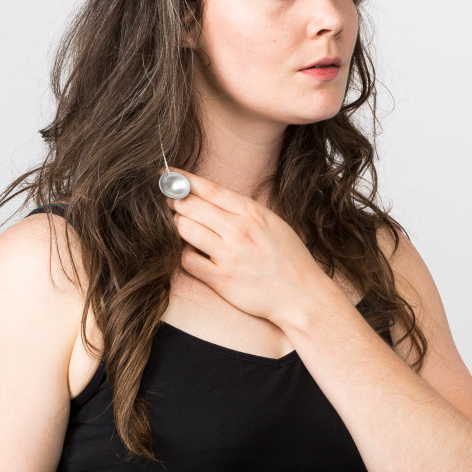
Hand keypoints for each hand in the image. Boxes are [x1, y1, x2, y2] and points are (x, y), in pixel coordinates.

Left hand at [164, 170, 336, 327]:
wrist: (302, 296)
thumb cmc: (290, 260)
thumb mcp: (274, 224)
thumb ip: (245, 211)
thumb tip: (211, 199)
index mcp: (254, 213)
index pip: (210, 189)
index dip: (184, 180)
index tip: (169, 176)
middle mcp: (239, 230)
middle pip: (191, 206)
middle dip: (176, 202)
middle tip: (172, 204)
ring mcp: (229, 255)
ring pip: (184, 229)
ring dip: (179, 228)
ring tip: (186, 231)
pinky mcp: (220, 279)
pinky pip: (187, 259)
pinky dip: (186, 255)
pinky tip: (196, 255)